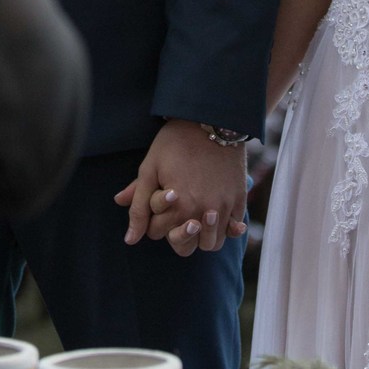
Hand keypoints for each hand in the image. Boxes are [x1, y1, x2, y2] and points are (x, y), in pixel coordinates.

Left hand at [114, 120, 248, 257]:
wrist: (211, 120)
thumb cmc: (175, 143)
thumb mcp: (149, 169)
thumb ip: (138, 206)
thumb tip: (129, 240)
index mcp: (178, 207)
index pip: (157, 234)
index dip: (152, 221)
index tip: (157, 205)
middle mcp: (202, 213)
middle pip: (186, 248)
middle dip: (176, 237)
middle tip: (175, 217)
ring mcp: (224, 207)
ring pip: (212, 244)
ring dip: (201, 237)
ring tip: (195, 219)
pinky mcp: (239, 200)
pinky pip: (234, 229)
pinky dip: (226, 229)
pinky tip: (216, 215)